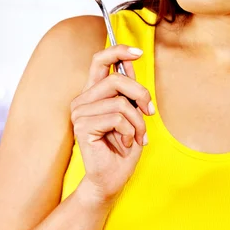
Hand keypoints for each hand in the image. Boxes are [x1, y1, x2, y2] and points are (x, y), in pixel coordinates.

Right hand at [70, 44, 153, 206]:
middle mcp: (83, 100)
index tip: (139, 52)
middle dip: (141, 94)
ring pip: (121, 102)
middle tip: (150, 111)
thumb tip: (131, 61)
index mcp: (93, 93)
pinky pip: (118, 118)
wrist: (112, 178)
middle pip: (116, 79)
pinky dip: (130, 132)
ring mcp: (80, 113)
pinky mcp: (82, 127)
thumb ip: (129, 89)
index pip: (100, 60)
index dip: (118, 51)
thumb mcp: (133, 112)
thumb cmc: (123, 146)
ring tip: (137, 137)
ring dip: (138, 122)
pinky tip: (125, 143)